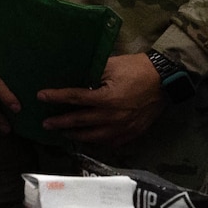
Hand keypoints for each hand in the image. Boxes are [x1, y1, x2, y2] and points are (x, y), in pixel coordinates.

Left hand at [39, 53, 164, 147]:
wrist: (165, 80)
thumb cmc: (137, 69)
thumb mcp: (112, 65)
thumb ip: (92, 73)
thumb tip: (74, 76)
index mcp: (106, 98)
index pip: (75, 99)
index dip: (56, 97)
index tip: (41, 96)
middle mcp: (112, 117)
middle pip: (79, 122)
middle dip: (60, 123)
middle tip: (46, 124)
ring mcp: (122, 128)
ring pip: (92, 137)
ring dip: (75, 135)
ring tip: (64, 133)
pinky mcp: (131, 134)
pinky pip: (109, 143)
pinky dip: (96, 141)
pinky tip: (88, 138)